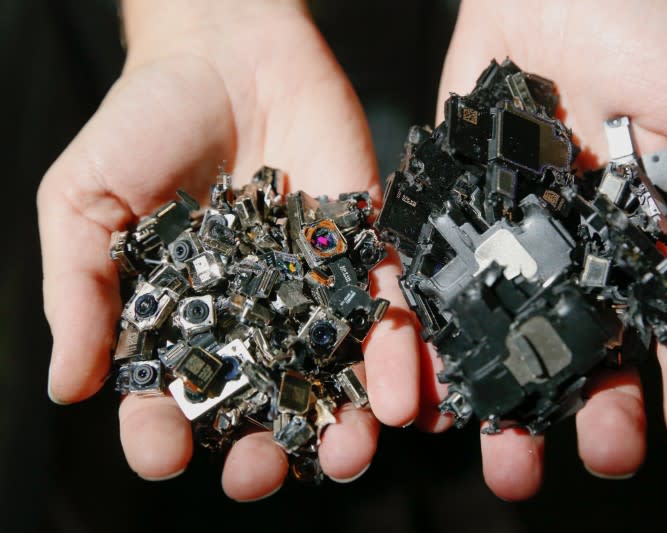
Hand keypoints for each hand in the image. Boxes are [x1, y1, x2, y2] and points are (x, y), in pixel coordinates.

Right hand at [37, 0, 418, 500]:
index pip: (169, 398)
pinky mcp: (360, 257)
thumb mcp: (85, 202)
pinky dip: (396, 358)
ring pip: (329, 377)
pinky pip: (383, 315)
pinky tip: (401, 399)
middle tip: (261, 473)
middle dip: (262, 450)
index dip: (163, 433)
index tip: (165, 449)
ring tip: (345, 457)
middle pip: (258, 406)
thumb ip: (80, 291)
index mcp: (177, 320)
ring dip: (342, 427)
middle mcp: (248, 319)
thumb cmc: (142, 124)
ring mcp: (308, 293)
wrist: (225, 53)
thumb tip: (66, 387)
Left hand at [429, 0, 666, 499]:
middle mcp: (577, 257)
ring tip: (507, 454)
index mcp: (646, 244)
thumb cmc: (652, 37)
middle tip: (600, 458)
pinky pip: (447, 288)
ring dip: (511, 397)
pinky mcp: (456, 218)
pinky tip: (439, 389)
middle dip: (594, 410)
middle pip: (586, 350)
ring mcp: (515, 242)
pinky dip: (441, 338)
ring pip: (512, 337)